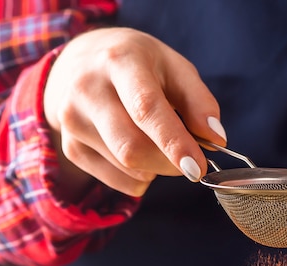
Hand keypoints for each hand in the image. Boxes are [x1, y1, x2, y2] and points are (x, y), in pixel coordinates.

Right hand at [43, 28, 225, 199]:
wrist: (79, 65)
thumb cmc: (139, 67)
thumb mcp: (174, 68)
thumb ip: (200, 101)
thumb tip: (216, 138)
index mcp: (120, 61)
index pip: (145, 108)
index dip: (174, 143)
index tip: (198, 169)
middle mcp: (87, 89)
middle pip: (133, 149)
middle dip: (170, 163)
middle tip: (189, 159)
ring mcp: (73, 121)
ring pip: (127, 168)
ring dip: (157, 168)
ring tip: (156, 142)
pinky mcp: (71, 147)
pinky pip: (118, 182)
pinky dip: (141, 178)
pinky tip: (139, 154)